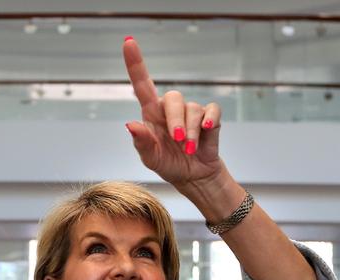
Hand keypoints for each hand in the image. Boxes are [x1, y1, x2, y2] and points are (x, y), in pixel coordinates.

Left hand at [123, 36, 225, 188]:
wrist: (193, 177)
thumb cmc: (169, 164)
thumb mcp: (151, 159)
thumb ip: (142, 143)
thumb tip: (130, 124)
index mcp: (152, 114)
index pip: (142, 84)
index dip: (135, 63)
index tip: (128, 42)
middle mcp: (170, 109)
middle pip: (172, 98)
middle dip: (175, 120)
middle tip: (177, 141)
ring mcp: (191, 112)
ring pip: (192, 108)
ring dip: (191, 131)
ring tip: (189, 149)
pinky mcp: (210, 118)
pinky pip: (211, 110)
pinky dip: (209, 120)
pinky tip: (207, 130)